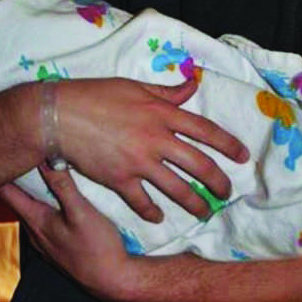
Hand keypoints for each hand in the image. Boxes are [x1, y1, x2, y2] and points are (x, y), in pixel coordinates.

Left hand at [0, 166, 133, 301]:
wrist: (115, 281)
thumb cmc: (98, 247)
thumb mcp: (81, 211)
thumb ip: (62, 185)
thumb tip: (47, 159)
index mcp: (36, 221)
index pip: (7, 192)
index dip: (3, 172)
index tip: (4, 154)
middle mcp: (36, 233)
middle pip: (19, 200)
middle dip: (20, 178)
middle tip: (25, 154)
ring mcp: (47, 242)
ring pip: (34, 210)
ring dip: (37, 192)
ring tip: (43, 171)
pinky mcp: (60, 247)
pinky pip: (47, 221)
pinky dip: (49, 206)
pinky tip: (63, 200)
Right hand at [51, 77, 248, 222]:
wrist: (59, 115)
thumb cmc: (95, 95)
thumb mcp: (133, 86)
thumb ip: (166, 91)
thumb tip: (193, 84)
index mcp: (161, 113)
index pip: (205, 130)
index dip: (228, 144)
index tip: (242, 156)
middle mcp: (156, 139)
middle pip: (199, 165)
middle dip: (218, 182)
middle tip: (226, 193)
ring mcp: (139, 162)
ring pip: (178, 189)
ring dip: (195, 204)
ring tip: (205, 212)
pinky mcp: (119, 180)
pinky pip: (143, 202)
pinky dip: (153, 212)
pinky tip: (159, 218)